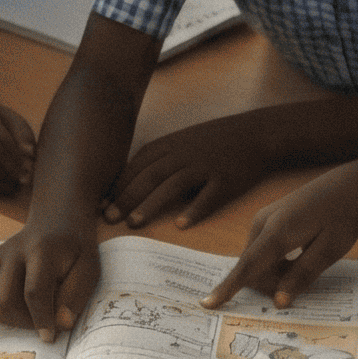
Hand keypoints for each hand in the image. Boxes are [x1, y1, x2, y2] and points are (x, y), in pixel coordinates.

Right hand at [0, 218, 100, 342]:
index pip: (34, 292)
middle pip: (5, 302)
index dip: (41, 320)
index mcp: (41, 250)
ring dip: (10, 319)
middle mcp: (13, 251)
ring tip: (32, 314)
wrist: (55, 221)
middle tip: (44, 324)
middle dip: (25, 322)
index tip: (49, 337)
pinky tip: (18, 306)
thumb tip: (60, 324)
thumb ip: (76, 295)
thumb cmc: (74, 249)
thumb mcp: (88, 268)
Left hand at [106, 117, 269, 229]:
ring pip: (173, 184)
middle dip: (126, 197)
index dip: (119, 184)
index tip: (101, 203)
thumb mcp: (183, 141)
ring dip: (151, 204)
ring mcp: (206, 165)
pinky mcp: (227, 180)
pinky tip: (181, 225)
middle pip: (150, 175)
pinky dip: (195, 209)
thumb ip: (159, 158)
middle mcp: (185, 153)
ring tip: (134, 223)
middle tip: (108, 218)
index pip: (138, 164)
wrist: (255, 133)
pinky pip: (209, 196)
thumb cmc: (214, 141)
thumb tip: (129, 183)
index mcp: (172, 144)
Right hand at [201, 161, 357, 310]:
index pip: (248, 266)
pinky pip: (262, 249)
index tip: (208, 304)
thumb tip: (279, 301)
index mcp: (278, 231)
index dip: (228, 287)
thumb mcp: (329, 251)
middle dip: (272, 283)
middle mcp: (263, 222)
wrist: (349, 186)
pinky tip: (299, 252)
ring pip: (257, 259)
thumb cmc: (342, 217)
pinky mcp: (267, 218)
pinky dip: (276, 260)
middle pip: (253, 267)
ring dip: (275, 271)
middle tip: (305, 280)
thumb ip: (302, 276)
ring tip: (306, 260)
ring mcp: (263, 218)